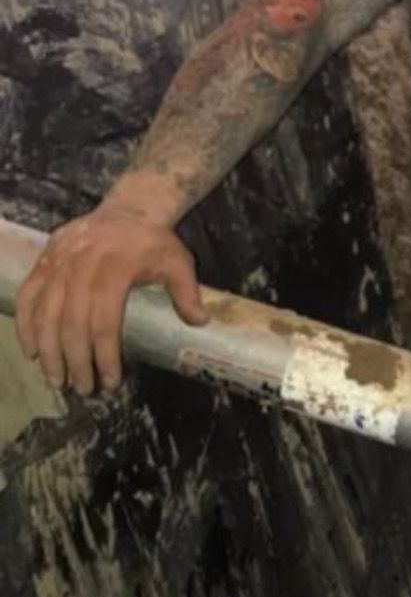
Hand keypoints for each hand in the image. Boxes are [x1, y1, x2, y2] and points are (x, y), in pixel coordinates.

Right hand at [14, 205, 207, 395]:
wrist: (130, 208)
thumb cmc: (154, 241)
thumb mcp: (178, 262)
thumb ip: (187, 292)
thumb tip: (201, 322)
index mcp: (116, 267)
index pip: (105, 321)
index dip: (105, 355)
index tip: (110, 381)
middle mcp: (82, 266)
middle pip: (72, 323)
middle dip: (76, 361)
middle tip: (82, 388)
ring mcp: (59, 262)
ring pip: (46, 314)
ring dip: (48, 352)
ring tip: (57, 379)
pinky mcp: (44, 260)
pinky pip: (27, 296)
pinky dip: (25, 325)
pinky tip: (31, 351)